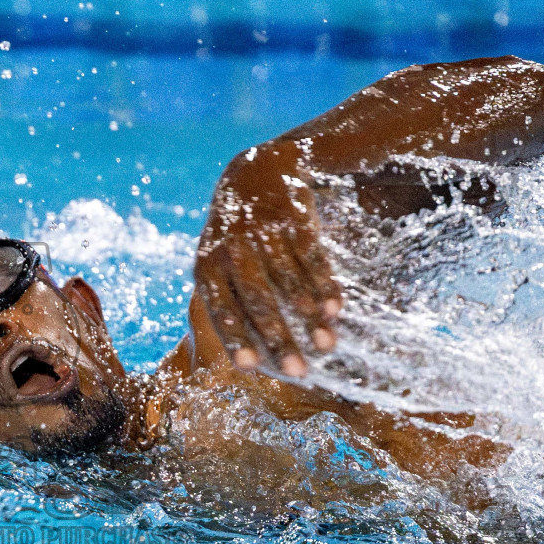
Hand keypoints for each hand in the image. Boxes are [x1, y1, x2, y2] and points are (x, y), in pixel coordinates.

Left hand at [193, 144, 342, 376]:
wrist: (256, 171)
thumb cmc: (233, 235)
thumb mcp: (214, 260)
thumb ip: (221, 299)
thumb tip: (234, 359)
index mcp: (207, 265)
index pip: (220, 307)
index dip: (235, 337)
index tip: (251, 367)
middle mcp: (233, 248)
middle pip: (258, 300)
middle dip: (280, 338)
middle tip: (299, 372)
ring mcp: (264, 232)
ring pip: (289, 281)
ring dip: (309, 317)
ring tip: (326, 346)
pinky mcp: (292, 218)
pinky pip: (310, 257)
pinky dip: (323, 285)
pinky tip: (335, 311)